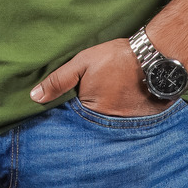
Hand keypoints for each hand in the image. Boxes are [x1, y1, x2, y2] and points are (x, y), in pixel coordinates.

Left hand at [30, 38, 170, 116]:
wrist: (152, 57)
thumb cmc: (115, 58)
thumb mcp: (82, 63)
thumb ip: (58, 80)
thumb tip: (34, 97)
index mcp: (89, 110)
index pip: (70, 122)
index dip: (65, 117)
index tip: (63, 112)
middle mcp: (106, 124)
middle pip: (87, 128)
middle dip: (82, 125)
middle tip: (83, 113)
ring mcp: (123, 127)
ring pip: (104, 130)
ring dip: (100, 126)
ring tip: (100, 113)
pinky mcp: (138, 125)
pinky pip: (122, 129)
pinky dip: (118, 125)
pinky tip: (118, 111)